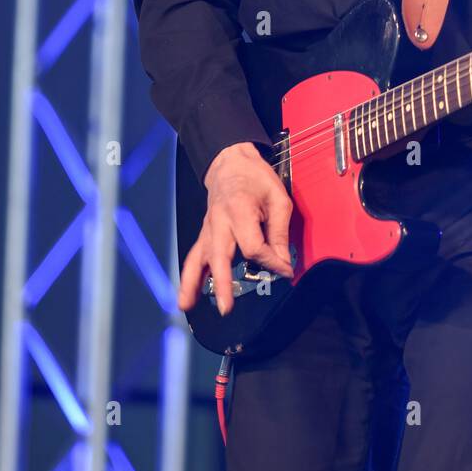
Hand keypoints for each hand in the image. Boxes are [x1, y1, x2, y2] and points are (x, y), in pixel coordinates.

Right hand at [178, 141, 292, 316]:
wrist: (230, 163)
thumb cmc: (256, 178)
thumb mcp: (278, 198)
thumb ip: (279, 232)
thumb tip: (282, 263)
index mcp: (239, 210)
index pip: (253, 246)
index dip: (270, 261)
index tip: (285, 270)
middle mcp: (219, 222)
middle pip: (219, 256)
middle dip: (222, 283)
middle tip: (226, 307)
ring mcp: (208, 229)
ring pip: (198, 258)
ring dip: (191, 283)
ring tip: (186, 305)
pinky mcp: (205, 234)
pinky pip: (194, 256)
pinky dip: (189, 276)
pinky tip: (187, 296)